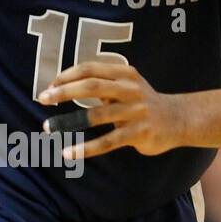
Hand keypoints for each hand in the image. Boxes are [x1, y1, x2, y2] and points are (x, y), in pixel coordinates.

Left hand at [39, 61, 182, 159]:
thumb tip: (61, 86)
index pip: (90, 68)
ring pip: (96, 115)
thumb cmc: (142, 102)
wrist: (178, 119)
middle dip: (64, 92)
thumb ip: (100, 83)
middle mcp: (130, 89)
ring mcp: (136, 111)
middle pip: (91, 85)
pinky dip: (85, 148)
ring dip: (68, 121)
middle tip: (42, 99)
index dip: (67, 76)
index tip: (48, 86)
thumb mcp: (125, 85)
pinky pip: (107, 142)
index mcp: (124, 73)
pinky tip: (68, 153)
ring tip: (48, 127)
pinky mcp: (139, 133)